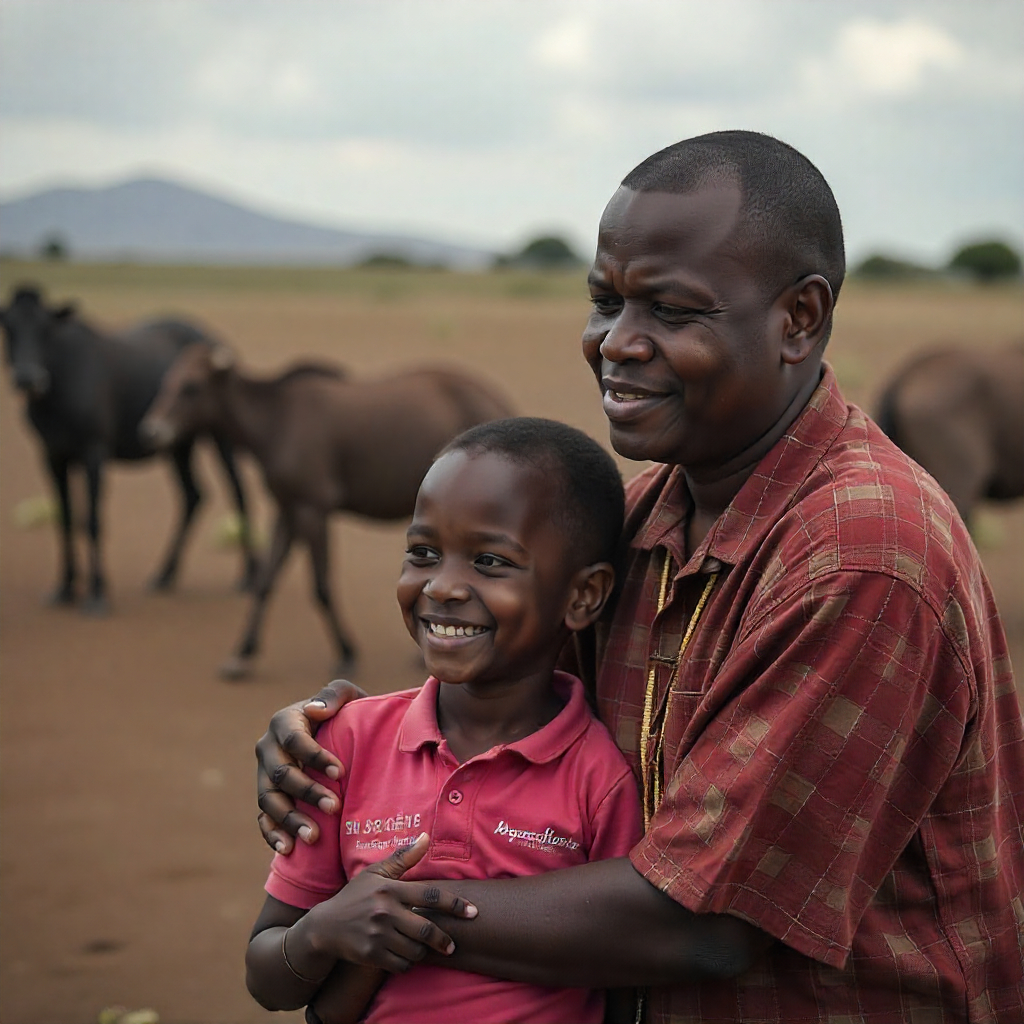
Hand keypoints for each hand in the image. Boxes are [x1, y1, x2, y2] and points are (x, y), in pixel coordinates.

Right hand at [257, 678, 366, 852]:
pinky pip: (263, 819)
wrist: (342, 736)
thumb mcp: (347, 696)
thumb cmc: (346, 713)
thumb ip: (334, 695)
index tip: (340, 772)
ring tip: (313, 837)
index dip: (315, 756)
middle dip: (306, 792)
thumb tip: (315, 710)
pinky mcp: (268, 798)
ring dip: (289, 819)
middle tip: (334, 807)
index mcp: (284, 721)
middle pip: (280, 774)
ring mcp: (264, 775)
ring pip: (268, 800)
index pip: (294, 739)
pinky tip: (288, 849)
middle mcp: (268, 748)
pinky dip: (272, 834)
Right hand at [292, 833, 477, 974]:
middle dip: (444, 940)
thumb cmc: (355, 896)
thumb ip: (403, 858)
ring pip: (416, 950)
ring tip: (422, 947)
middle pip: (427, 930)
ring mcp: (378, 935)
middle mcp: (385, 912)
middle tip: (452, 944)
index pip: (431, 895)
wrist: (324, 927)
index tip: (473, 912)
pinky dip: (408, 963)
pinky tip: (405, 955)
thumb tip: (426, 837)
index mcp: (391, 889)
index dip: (455, 904)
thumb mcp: (376, 873)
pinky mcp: (371, 955)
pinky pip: (401, 964)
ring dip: (423, 952)